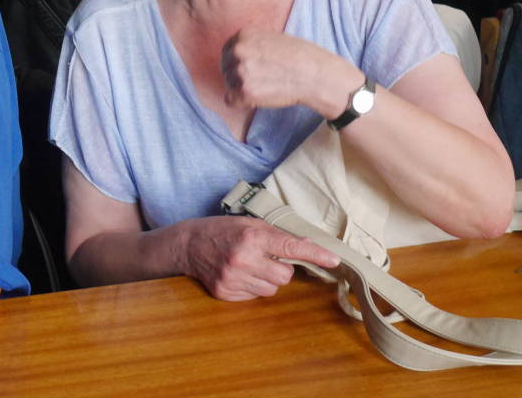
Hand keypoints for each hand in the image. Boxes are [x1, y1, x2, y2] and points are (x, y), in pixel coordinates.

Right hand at [183, 215, 338, 299]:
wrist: (188, 245)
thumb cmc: (221, 230)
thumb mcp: (250, 224)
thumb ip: (278, 235)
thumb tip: (308, 246)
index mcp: (251, 237)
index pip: (290, 247)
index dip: (315, 254)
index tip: (334, 260)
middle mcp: (244, 259)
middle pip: (285, 275)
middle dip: (280, 268)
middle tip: (264, 258)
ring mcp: (234, 279)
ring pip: (271, 289)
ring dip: (267, 279)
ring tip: (249, 266)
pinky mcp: (226, 293)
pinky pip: (255, 296)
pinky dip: (252, 287)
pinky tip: (239, 274)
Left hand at [220, 31, 354, 115]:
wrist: (315, 75)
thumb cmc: (301, 56)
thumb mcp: (273, 37)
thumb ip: (253, 43)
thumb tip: (236, 54)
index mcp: (243, 35)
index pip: (227, 50)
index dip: (237, 61)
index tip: (250, 67)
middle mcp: (238, 51)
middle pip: (225, 67)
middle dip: (238, 75)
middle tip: (259, 80)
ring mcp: (240, 71)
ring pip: (228, 84)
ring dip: (241, 88)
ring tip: (264, 87)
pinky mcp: (245, 92)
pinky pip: (230, 100)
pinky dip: (242, 102)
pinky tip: (257, 98)